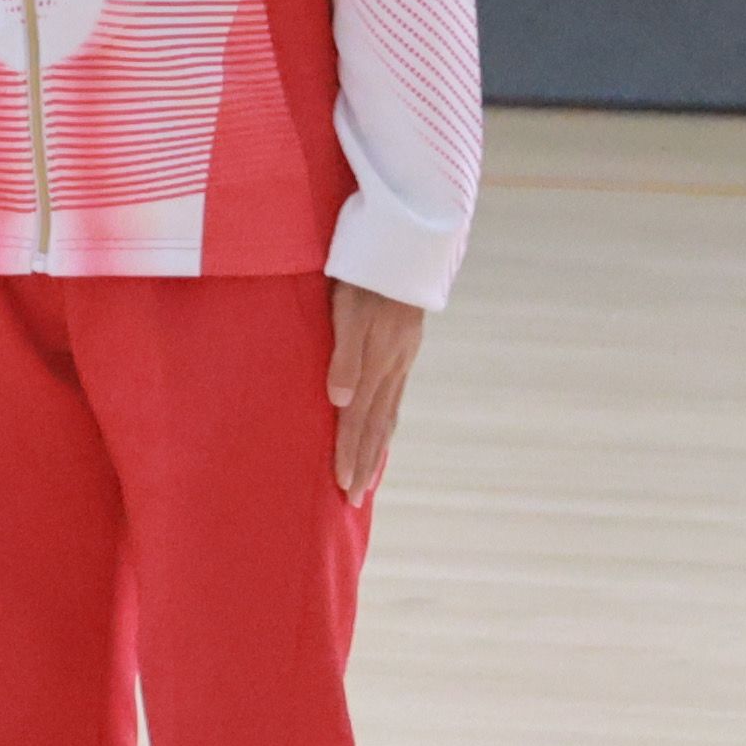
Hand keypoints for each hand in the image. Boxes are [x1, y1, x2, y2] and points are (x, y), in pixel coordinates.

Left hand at [328, 282, 429, 496]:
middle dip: (363, 464)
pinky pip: (395, 397)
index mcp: (376, 363)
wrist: (404, 244)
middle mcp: (392, 368)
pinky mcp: (404, 350)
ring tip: (368, 478)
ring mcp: (401, 360)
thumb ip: (345, 356)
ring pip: (388, 414)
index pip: (359, 421)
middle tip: (353, 501)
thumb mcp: (348, 311)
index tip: (343, 488)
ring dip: (376, 449)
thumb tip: (340, 403)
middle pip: (375, 427)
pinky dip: (387, 423)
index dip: (351, 455)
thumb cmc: (364, 274)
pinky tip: (382, 430)